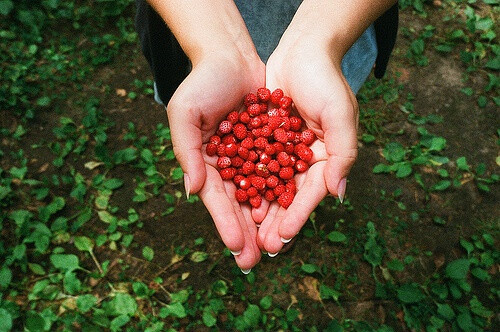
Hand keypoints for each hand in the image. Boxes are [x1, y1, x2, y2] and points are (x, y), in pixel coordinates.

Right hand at [167, 51, 265, 270]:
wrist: (231, 56)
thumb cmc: (203, 83)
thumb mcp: (185, 112)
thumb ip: (186, 151)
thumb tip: (192, 191)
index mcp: (205, 163)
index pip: (216, 199)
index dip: (225, 223)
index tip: (236, 248)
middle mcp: (227, 165)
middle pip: (238, 204)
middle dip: (246, 233)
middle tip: (254, 262)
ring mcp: (249, 158)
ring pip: (261, 195)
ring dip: (268, 221)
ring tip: (276, 247)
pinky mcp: (270, 146)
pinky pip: (279, 172)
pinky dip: (284, 192)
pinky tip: (293, 213)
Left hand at [257, 37, 358, 254]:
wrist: (302, 50)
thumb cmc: (326, 80)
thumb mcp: (341, 114)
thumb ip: (343, 154)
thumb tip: (338, 195)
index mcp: (326, 160)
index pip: (309, 195)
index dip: (296, 217)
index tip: (282, 239)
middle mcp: (305, 161)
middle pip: (287, 198)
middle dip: (274, 224)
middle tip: (259, 250)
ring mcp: (283, 151)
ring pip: (267, 187)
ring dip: (257, 212)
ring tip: (244, 236)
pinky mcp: (265, 140)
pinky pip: (253, 166)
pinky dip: (244, 184)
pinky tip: (232, 201)